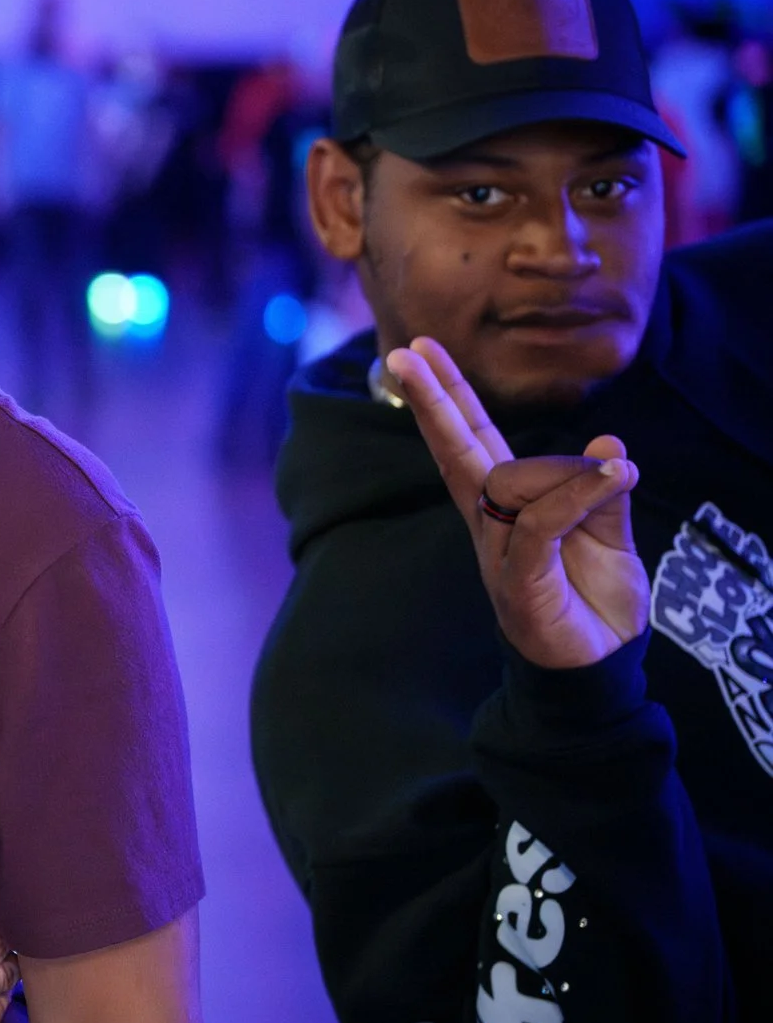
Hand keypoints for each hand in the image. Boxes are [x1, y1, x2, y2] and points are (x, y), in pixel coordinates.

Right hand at [383, 338, 647, 668]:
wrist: (599, 672)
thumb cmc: (595, 604)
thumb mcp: (611, 535)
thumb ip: (603, 490)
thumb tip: (609, 440)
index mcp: (507, 507)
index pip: (472, 441)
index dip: (449, 396)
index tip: (422, 351)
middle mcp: (492, 525)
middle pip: (455, 452)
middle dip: (432, 399)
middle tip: (404, 352)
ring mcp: (499, 553)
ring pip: (511, 482)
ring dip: (567, 468)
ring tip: (618, 471)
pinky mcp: (518, 581)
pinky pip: (540, 523)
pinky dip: (577, 494)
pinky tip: (614, 475)